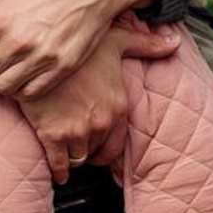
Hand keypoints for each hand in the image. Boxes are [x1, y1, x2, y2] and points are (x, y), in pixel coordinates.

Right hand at [17, 24, 179, 181]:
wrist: (38, 50)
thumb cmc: (77, 43)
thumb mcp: (117, 39)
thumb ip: (146, 45)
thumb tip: (174, 43)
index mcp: (118, 105)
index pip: (117, 143)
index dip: (106, 148)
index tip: (99, 148)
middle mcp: (102, 122)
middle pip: (97, 151)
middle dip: (89, 148)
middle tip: (80, 146)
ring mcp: (77, 131)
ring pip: (78, 158)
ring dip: (73, 157)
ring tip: (67, 153)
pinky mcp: (52, 135)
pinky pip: (58, 164)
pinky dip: (58, 171)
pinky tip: (57, 172)